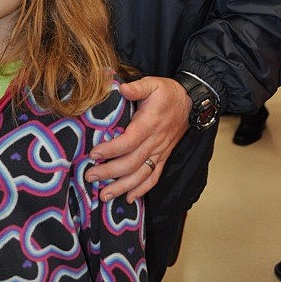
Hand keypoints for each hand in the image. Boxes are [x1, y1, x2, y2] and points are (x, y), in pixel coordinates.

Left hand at [85, 76, 191, 202]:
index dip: (111, 150)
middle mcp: (154, 141)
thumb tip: (121, 88)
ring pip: (141, 174)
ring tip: (104, 196)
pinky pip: (153, 177)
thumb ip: (137, 87)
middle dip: (109, 172)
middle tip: (90, 177)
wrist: (190, 102)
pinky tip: (129, 198)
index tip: (93, 154)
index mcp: (149, 123)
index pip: (128, 141)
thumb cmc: (167, 93)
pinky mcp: (163, 157)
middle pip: (131, 162)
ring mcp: (160, 152)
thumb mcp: (152, 83)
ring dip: (122, 187)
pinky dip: (142, 189)